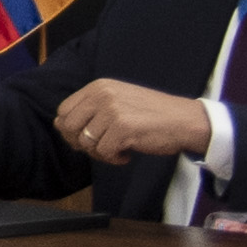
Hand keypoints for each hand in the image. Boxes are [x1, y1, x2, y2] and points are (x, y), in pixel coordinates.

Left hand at [50, 77, 217, 167]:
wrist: (185, 120)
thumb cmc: (151, 115)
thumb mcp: (117, 101)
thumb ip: (91, 109)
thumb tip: (60, 126)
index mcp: (98, 87)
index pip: (64, 110)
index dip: (70, 129)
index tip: (87, 138)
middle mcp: (102, 95)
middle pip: (68, 126)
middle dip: (80, 143)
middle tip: (101, 148)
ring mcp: (112, 111)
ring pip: (85, 142)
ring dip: (100, 153)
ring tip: (118, 150)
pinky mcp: (123, 128)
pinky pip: (104, 152)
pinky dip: (114, 158)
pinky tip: (128, 154)